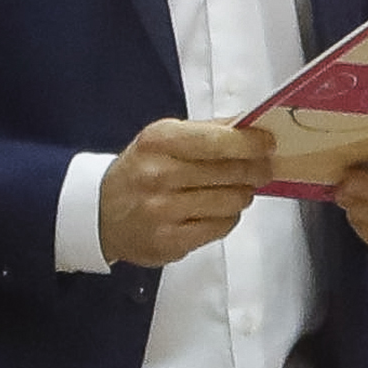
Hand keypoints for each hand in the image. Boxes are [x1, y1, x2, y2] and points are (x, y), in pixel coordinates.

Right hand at [99, 119, 272, 267]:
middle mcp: (160, 175)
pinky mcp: (170, 241)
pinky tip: (219, 210)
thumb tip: (251, 126)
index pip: (217, 141)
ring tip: (236, 190)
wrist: (99, 212)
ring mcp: (164, 211)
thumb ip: (208, 131)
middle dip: (255, 170)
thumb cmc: (141, 169)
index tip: (268, 144)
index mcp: (160, 141)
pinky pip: (221, 227)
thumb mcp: (164, 139)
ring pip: (231, 201)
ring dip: (242, 195)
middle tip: (262, 169)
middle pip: (231, 172)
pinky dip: (228, 217)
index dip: (250, 143)